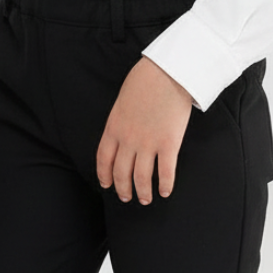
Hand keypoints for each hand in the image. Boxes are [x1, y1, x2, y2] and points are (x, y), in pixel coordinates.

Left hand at [96, 57, 192, 204]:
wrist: (165, 73)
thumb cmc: (144, 82)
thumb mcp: (122, 102)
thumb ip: (120, 122)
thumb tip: (121, 135)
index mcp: (113, 127)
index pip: (103, 159)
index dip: (104, 175)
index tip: (107, 185)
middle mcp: (128, 139)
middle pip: (121, 173)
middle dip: (123, 189)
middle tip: (127, 197)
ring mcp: (148, 143)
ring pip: (142, 179)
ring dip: (143, 193)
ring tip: (145, 199)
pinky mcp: (169, 144)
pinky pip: (166, 173)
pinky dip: (165, 185)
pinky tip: (165, 191)